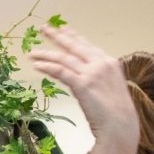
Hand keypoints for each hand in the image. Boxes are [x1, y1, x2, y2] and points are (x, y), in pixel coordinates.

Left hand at [29, 26, 136, 145]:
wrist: (121, 126)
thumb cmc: (116, 113)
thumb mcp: (109, 88)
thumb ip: (95, 78)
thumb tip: (79, 76)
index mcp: (110, 63)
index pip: (87, 45)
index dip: (73, 36)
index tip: (62, 28)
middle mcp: (101, 64)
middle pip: (74, 46)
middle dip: (57, 36)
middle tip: (44, 28)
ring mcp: (92, 73)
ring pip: (64, 58)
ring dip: (45, 54)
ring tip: (32, 53)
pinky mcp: (82, 84)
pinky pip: (60, 71)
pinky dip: (47, 67)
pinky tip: (37, 65)